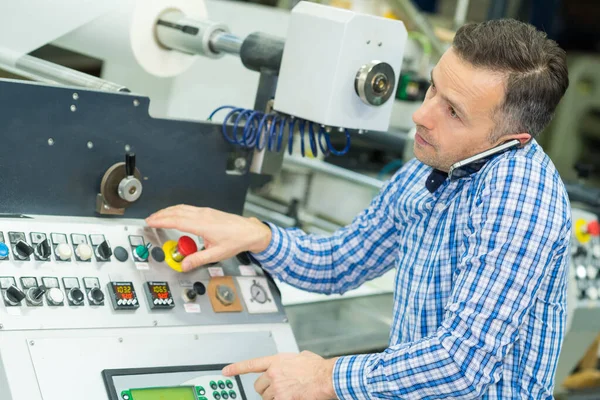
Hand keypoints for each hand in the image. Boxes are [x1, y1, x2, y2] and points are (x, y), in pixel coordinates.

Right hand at [145, 205, 271, 270]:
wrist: (250, 231)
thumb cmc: (237, 240)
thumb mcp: (216, 254)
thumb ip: (198, 259)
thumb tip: (184, 265)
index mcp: (202, 225)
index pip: (176, 221)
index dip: (161, 221)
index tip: (150, 222)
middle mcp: (202, 215)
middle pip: (176, 211)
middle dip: (161, 215)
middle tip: (149, 219)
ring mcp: (205, 212)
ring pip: (182, 208)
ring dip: (168, 211)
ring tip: (158, 216)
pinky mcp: (208, 212)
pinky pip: (188, 208)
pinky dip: (177, 210)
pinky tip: (175, 214)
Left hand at [222, 351, 338, 399]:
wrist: (326, 377)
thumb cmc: (318, 368)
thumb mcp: (301, 356)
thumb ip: (290, 361)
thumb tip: (291, 364)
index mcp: (277, 360)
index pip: (251, 364)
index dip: (236, 368)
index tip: (226, 371)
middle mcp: (274, 373)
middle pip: (258, 386)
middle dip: (266, 389)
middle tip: (277, 389)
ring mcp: (277, 388)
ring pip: (266, 398)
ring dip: (274, 397)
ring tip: (288, 393)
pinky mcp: (283, 399)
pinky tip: (291, 397)